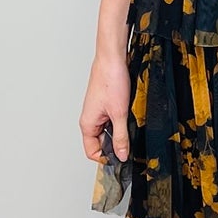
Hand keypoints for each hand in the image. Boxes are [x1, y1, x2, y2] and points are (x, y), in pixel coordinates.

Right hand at [80, 46, 131, 162]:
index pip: (92, 152)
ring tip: (129, 125)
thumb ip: (121, 137)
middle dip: (115, 145)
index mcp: (87, 124)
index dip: (106, 157)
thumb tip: (121, 155)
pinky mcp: (105, 105)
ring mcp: (98, 112)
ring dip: (119, 132)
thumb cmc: (110, 80)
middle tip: (130, 143)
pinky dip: (121, 122)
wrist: (112, 59)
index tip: (121, 157)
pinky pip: (112, 120)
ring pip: (108, 131)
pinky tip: (129, 116)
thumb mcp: (119, 114)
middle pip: (101, 143)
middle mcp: (90, 119)